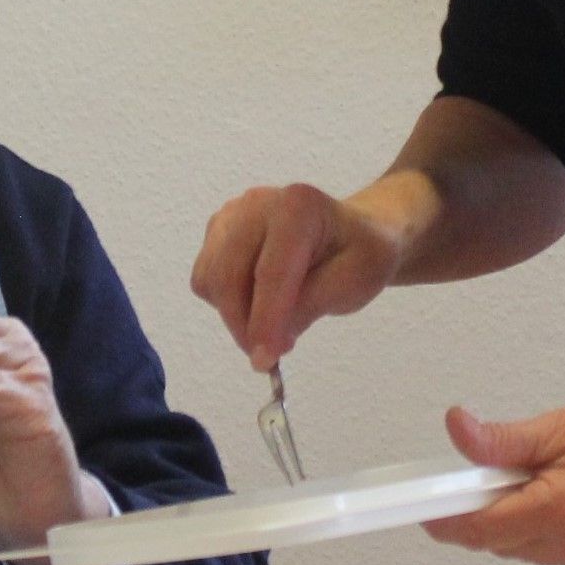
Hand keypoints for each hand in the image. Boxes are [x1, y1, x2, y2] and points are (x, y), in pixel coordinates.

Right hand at [191, 183, 405, 369]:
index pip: (271, 272)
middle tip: (271, 354)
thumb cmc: (358, 255)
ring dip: (236, 315)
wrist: (350, 235)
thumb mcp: (353, 284)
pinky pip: (206, 279)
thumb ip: (308, 308)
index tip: (264, 360)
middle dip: (245, 324)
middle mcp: (257, 203)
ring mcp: (232, 215)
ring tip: (275, 320)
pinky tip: (259, 299)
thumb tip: (265, 340)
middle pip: (228, 276)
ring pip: (210, 281)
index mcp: (298, 207)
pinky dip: (226, 302)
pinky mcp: (217, 231)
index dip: (265, 321)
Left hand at [423, 380, 564, 564]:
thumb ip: (504, 441)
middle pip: (499, 543)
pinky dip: (539, 527)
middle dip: (482, 512)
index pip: (483, 529)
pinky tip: (557, 494)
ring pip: (523, 549)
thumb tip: (458, 432)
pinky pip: (550, 552)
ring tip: (534, 477)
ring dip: (512, 519)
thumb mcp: (564, 422)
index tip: (424, 507)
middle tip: (481, 474)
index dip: (447, 519)